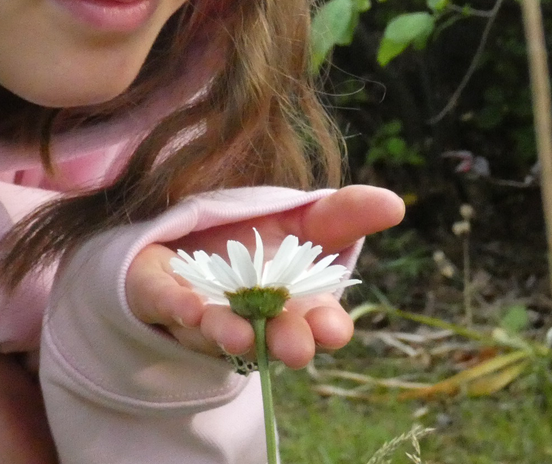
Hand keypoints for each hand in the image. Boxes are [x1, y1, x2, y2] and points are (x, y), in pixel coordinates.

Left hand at [126, 185, 403, 368]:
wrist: (183, 240)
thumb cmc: (254, 240)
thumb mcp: (303, 220)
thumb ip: (344, 215)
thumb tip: (395, 202)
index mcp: (289, 304)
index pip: (315, 324)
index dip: (326, 328)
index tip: (333, 329)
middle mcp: (247, 317)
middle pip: (268, 337)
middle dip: (282, 342)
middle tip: (294, 349)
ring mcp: (199, 309)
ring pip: (214, 328)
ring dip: (227, 332)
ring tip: (238, 334)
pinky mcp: (156, 292)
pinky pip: (162, 303)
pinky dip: (175, 304)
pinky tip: (188, 306)